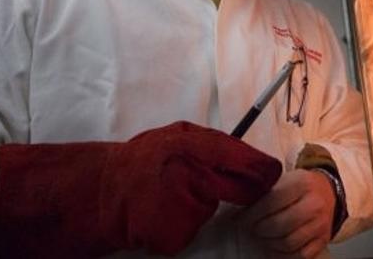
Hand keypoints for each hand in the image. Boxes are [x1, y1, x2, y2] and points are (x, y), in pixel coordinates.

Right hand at [0, 121, 281, 257]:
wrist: (99, 192)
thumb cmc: (140, 162)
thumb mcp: (175, 137)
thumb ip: (209, 144)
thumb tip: (248, 156)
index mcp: (189, 144)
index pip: (238, 157)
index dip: (260, 168)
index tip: (273, 173)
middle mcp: (188, 173)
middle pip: (234, 188)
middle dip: (244, 189)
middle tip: (242, 186)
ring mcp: (181, 206)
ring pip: (210, 210)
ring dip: (199, 207)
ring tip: (169, 197)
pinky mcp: (173, 234)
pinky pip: (191, 230)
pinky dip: (181, 226)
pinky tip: (161, 214)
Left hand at [243, 168, 335, 258]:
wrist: (327, 192)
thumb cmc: (300, 187)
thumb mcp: (286, 179)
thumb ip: (266, 191)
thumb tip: (241, 205)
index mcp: (302, 183)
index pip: (271, 201)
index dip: (252, 213)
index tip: (241, 218)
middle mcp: (314, 204)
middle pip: (279, 225)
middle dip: (259, 229)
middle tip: (252, 227)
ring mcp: (320, 224)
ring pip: (288, 243)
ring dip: (269, 243)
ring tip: (263, 236)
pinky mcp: (323, 240)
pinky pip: (300, 255)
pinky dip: (283, 254)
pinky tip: (276, 246)